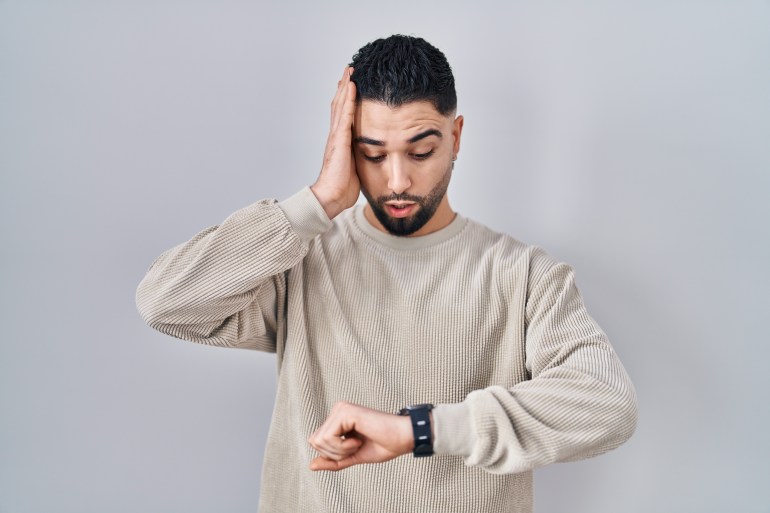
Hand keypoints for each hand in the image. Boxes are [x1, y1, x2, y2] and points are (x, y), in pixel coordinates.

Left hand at [308, 401, 412, 470]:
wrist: (402, 439)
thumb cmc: (384, 445)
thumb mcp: (352, 456)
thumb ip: (333, 461)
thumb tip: (311, 465)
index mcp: (338, 419)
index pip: (316, 441)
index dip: (332, 454)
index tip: (353, 449)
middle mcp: (337, 410)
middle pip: (315, 441)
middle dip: (334, 454)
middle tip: (356, 447)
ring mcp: (341, 409)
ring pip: (319, 440)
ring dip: (340, 451)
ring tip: (358, 443)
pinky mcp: (345, 412)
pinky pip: (328, 437)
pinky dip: (343, 447)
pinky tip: (358, 440)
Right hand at [310, 66, 359, 219]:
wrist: (331, 196)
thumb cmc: (343, 187)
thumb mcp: (356, 167)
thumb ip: (361, 156)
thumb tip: (373, 155)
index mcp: (341, 142)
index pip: (343, 115)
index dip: (347, 99)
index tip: (352, 84)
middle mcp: (336, 135)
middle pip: (339, 104)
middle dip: (344, 87)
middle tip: (350, 69)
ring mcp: (336, 136)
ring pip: (340, 105)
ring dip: (346, 87)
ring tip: (350, 71)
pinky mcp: (339, 140)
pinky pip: (344, 115)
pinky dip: (348, 99)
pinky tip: (351, 87)